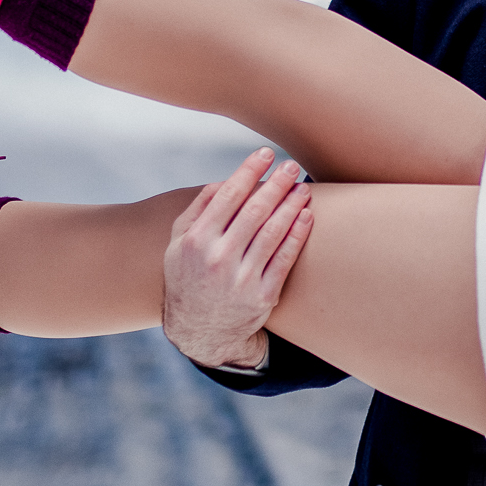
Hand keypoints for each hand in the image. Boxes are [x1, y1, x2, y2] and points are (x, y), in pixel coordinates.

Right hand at [163, 149, 314, 369]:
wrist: (200, 332)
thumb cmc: (189, 278)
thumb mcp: (178, 245)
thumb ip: (197, 211)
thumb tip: (224, 180)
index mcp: (196, 241)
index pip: (227, 196)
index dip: (249, 171)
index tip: (266, 154)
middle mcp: (217, 258)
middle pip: (255, 211)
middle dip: (276, 184)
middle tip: (291, 166)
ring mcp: (240, 279)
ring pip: (273, 233)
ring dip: (291, 206)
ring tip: (303, 188)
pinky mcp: (261, 296)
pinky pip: (284, 259)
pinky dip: (297, 235)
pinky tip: (306, 216)